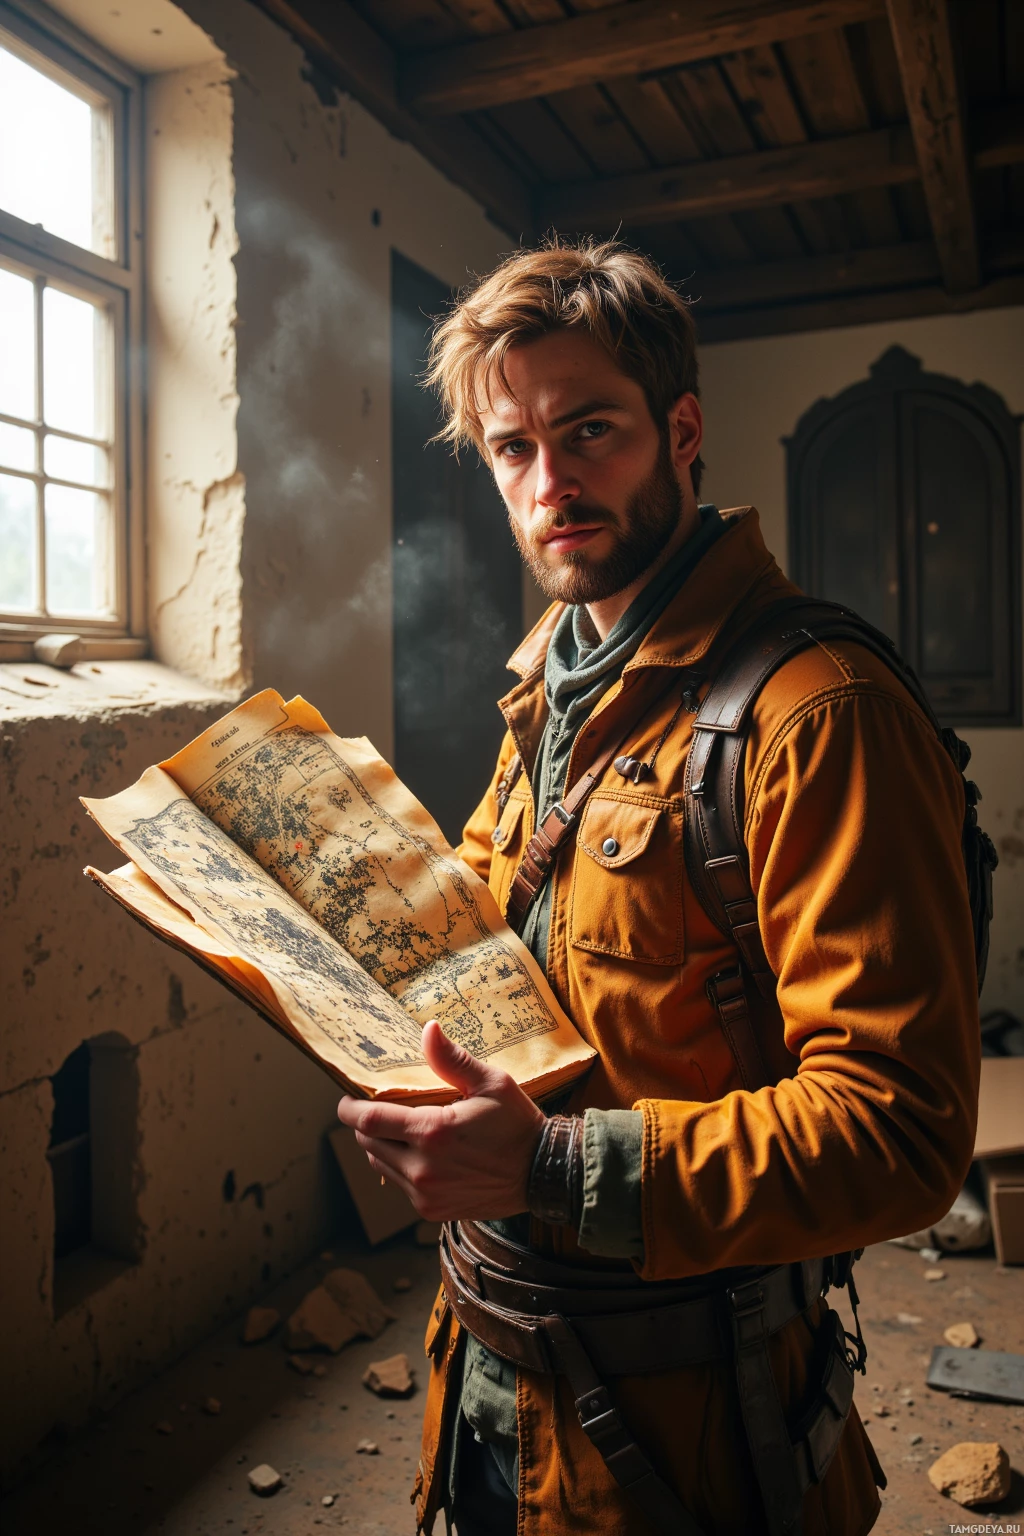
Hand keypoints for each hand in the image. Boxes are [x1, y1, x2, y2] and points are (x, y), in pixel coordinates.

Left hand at [336, 1021, 545, 1221]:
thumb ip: (452, 1060)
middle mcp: (422, 1168)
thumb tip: (428, 1030)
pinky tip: (421, 1154)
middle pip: (367, 1143)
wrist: (542, 1174)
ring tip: (402, 1130)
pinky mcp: (432, 1210)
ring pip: (380, 1165)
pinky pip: (400, 1185)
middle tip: (380, 1109)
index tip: (347, 1099)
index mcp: (432, 1133)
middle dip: (367, 1124)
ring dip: (382, 1146)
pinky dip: (400, 1167)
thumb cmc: (517, 1124)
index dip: (349, 1109)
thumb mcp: (491, 1083)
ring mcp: (426, 1194)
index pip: (368, 1121)